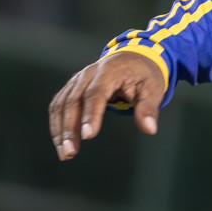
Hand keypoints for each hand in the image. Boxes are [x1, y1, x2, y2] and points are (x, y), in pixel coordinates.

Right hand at [47, 50, 164, 160]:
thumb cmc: (143, 74)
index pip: (96, 93)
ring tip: (65, 153)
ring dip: (60, 130)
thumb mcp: (154, 88)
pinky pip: (59, 105)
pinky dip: (57, 124)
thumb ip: (149, 108)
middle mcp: (89, 73)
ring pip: (61, 105)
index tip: (88, 135)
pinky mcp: (72, 87)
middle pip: (74, 101)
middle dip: (70, 128)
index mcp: (110, 71)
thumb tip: (149, 129)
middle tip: (70, 152)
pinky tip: (61, 141)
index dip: (91, 114)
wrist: (132, 58)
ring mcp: (77, 80)